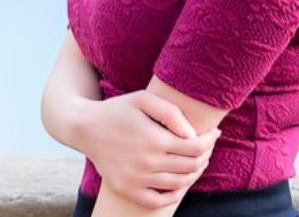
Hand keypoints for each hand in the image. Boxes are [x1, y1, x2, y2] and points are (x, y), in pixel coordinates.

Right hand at [77, 90, 220, 208]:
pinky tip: (179, 183)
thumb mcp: (142, 99)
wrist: (84, 127)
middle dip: (205, 155)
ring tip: (197, 161)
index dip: (210, 140)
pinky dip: (174, 195)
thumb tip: (191, 134)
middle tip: (207, 146)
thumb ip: (170, 112)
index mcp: (154, 139)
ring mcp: (136, 179)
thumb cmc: (117, 110)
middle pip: (191, 166)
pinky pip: (158, 200)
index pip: (196, 147)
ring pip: (179, 184)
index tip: (215, 133)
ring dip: (194, 173)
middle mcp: (147, 163)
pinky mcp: (126, 189)